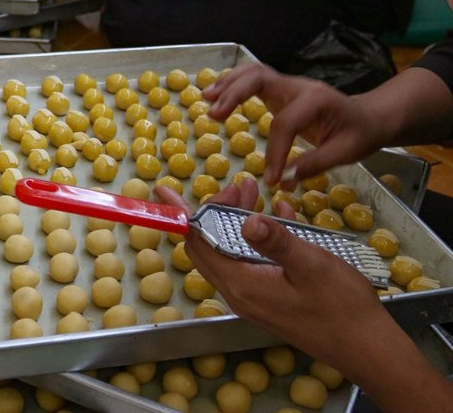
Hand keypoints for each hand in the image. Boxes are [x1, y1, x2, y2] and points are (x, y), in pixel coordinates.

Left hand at [154, 180, 387, 377]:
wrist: (366, 346)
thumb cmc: (340, 305)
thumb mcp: (310, 263)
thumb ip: (276, 240)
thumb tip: (245, 218)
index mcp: (242, 283)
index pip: (197, 243)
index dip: (182, 215)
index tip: (165, 192)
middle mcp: (241, 292)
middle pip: (210, 245)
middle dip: (217, 209)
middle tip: (238, 185)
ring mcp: (256, 298)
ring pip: (232, 251)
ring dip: (238, 220)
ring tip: (254, 193)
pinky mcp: (271, 299)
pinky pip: (253, 261)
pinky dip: (259, 236)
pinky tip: (281, 216)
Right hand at [203, 64, 387, 187]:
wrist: (371, 115)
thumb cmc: (361, 133)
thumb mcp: (346, 152)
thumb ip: (315, 164)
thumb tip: (286, 179)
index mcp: (316, 100)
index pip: (284, 123)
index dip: (275, 152)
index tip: (272, 179)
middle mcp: (299, 87)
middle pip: (261, 79)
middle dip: (235, 94)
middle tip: (213, 115)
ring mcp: (290, 86)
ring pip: (254, 73)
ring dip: (229, 83)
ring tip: (207, 98)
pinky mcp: (282, 91)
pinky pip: (255, 80)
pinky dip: (234, 84)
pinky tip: (218, 95)